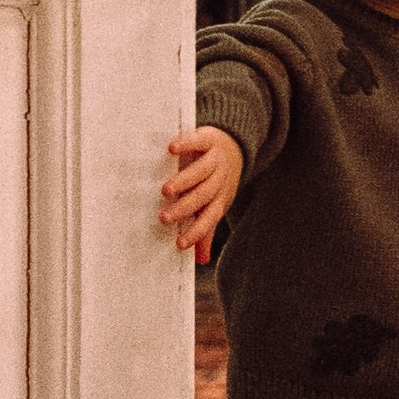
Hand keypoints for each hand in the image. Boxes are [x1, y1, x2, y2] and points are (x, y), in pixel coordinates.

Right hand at [160, 126, 243, 261]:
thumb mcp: (216, 203)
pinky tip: (171, 149)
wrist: (234, 146)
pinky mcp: (208, 138)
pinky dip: (186, 144)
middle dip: (185, 208)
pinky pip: (199, 141)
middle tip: (164, 218)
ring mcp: (215, 158)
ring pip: (202, 171)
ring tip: (166, 190)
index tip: (179, 244)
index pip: (209, 218)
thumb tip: (201, 260)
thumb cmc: (217, 180)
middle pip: (204, 196)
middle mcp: (219, 179)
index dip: (196, 232)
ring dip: (185, 181)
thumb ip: (206, 228)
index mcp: (220, 198)